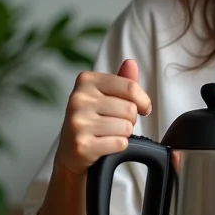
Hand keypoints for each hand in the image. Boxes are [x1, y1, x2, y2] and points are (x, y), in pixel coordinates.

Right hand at [54, 58, 151, 176]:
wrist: (71, 152)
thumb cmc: (93, 119)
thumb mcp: (105, 95)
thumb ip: (122, 80)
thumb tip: (131, 63)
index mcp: (86, 81)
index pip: (130, 87)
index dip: (143, 100)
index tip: (143, 108)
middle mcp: (78, 99)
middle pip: (130, 109)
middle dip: (131, 119)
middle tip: (117, 123)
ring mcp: (78, 122)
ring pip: (126, 127)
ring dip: (125, 133)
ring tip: (109, 133)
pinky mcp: (82, 145)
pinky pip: (120, 143)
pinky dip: (119, 146)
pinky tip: (105, 144)